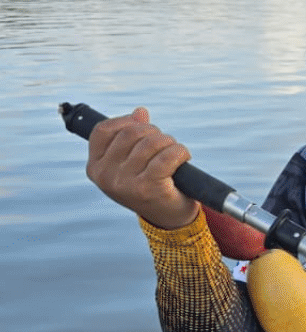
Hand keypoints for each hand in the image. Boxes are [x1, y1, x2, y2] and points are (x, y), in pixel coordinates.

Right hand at [86, 107, 198, 229]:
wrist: (169, 219)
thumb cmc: (150, 186)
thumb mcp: (133, 162)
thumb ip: (131, 137)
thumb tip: (140, 112)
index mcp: (96, 168)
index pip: (102, 131)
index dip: (125, 121)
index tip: (142, 124)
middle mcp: (106, 177)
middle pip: (130, 133)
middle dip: (153, 132)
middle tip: (165, 143)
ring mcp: (126, 184)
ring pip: (150, 143)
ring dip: (168, 142)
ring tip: (175, 151)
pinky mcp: (149, 188)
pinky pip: (166, 157)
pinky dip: (180, 152)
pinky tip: (184, 157)